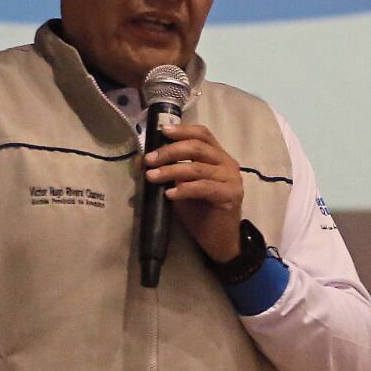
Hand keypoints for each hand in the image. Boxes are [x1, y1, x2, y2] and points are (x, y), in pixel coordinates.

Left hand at [143, 123, 244, 262]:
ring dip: (171, 170)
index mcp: (218, 157)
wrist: (219, 240)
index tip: (162, 132)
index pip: (203, 134)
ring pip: (198, 168)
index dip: (183, 130)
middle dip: (170, 151)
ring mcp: (231, 179)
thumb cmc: (200, 212)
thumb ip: (168, 173)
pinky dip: (184, 189)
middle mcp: (227, 163)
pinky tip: (169, 194)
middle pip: (198, 147)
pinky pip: (204, 187)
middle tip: (149, 160)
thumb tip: (139, 162)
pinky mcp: (230, 196)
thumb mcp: (179, 187)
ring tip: (152, 177)